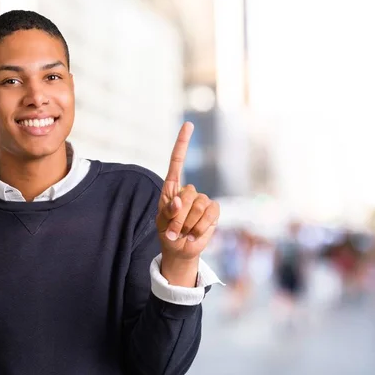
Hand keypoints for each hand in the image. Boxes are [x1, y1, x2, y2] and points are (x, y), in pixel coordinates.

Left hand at [156, 122, 219, 284]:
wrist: (179, 249)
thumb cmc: (167, 232)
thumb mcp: (161, 222)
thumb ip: (167, 211)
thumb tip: (179, 200)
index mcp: (172, 187)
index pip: (177, 161)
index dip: (183, 143)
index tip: (189, 125)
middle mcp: (189, 191)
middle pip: (188, 193)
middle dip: (179, 216)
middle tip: (173, 231)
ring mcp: (203, 200)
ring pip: (199, 205)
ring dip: (189, 224)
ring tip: (183, 234)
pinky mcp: (213, 212)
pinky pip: (210, 214)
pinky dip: (200, 227)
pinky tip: (194, 235)